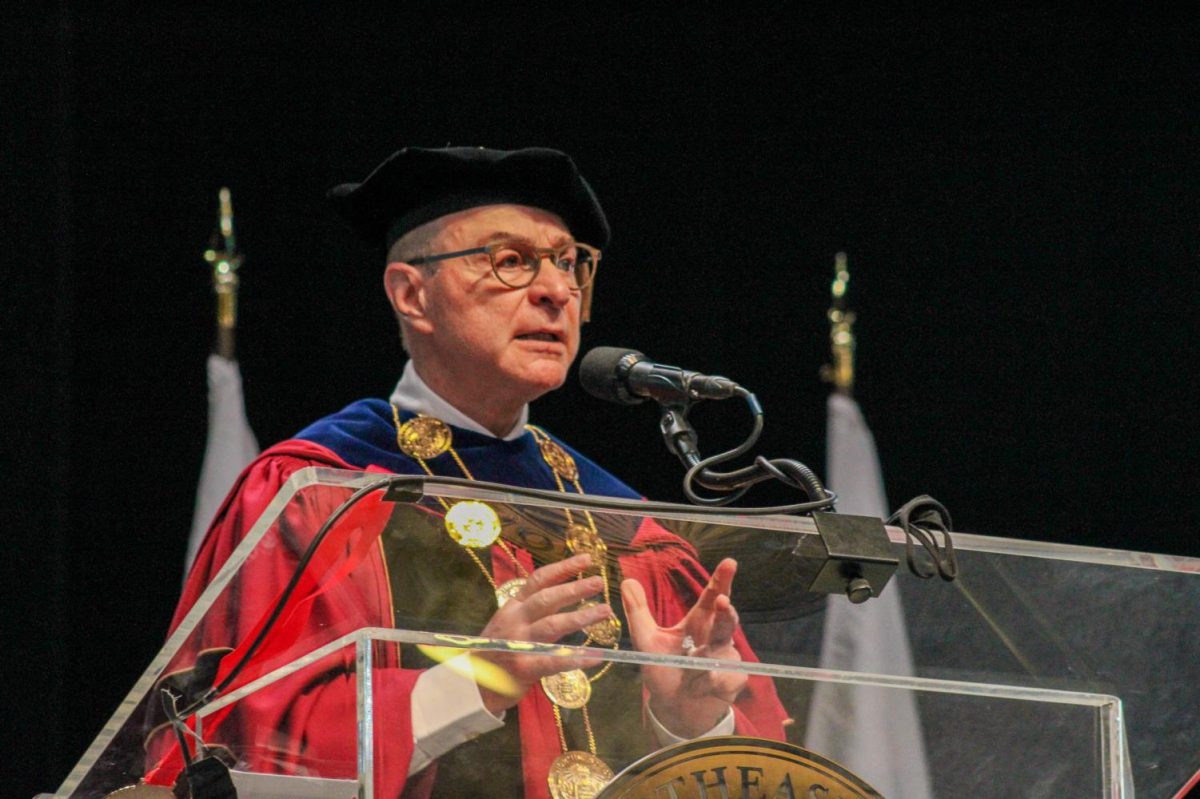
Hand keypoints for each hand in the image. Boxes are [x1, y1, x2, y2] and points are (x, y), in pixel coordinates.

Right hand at [474, 554, 612, 714]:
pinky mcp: (524, 668)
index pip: (539, 580)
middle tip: (599, 581)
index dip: (563, 568)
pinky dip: (576, 658)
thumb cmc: (495, 650)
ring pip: (553, 625)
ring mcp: (519, 643)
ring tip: (604, 611)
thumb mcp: (508, 621)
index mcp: (513, 607)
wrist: (471, 683)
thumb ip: (530, 608)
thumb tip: (563, 591)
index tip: (586, 559)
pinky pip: (554, 661)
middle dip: (575, 588)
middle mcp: (515, 620)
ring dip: (581, 616)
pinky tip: (596, 656)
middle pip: (548, 599)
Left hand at [621, 557, 746, 737]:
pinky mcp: (733, 681)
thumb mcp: (647, 640)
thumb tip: (627, 580)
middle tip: (722, 602)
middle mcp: (717, 636)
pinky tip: (696, 687)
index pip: (712, 596)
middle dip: (726, 611)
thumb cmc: (665, 668)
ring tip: (695, 662)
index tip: (730, 562)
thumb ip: (638, 612)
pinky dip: (706, 683)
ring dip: (709, 656)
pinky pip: (723, 678)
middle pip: (727, 618)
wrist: (675, 708)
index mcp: (699, 622)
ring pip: (725, 651)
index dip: (721, 579)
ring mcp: (727, 658)